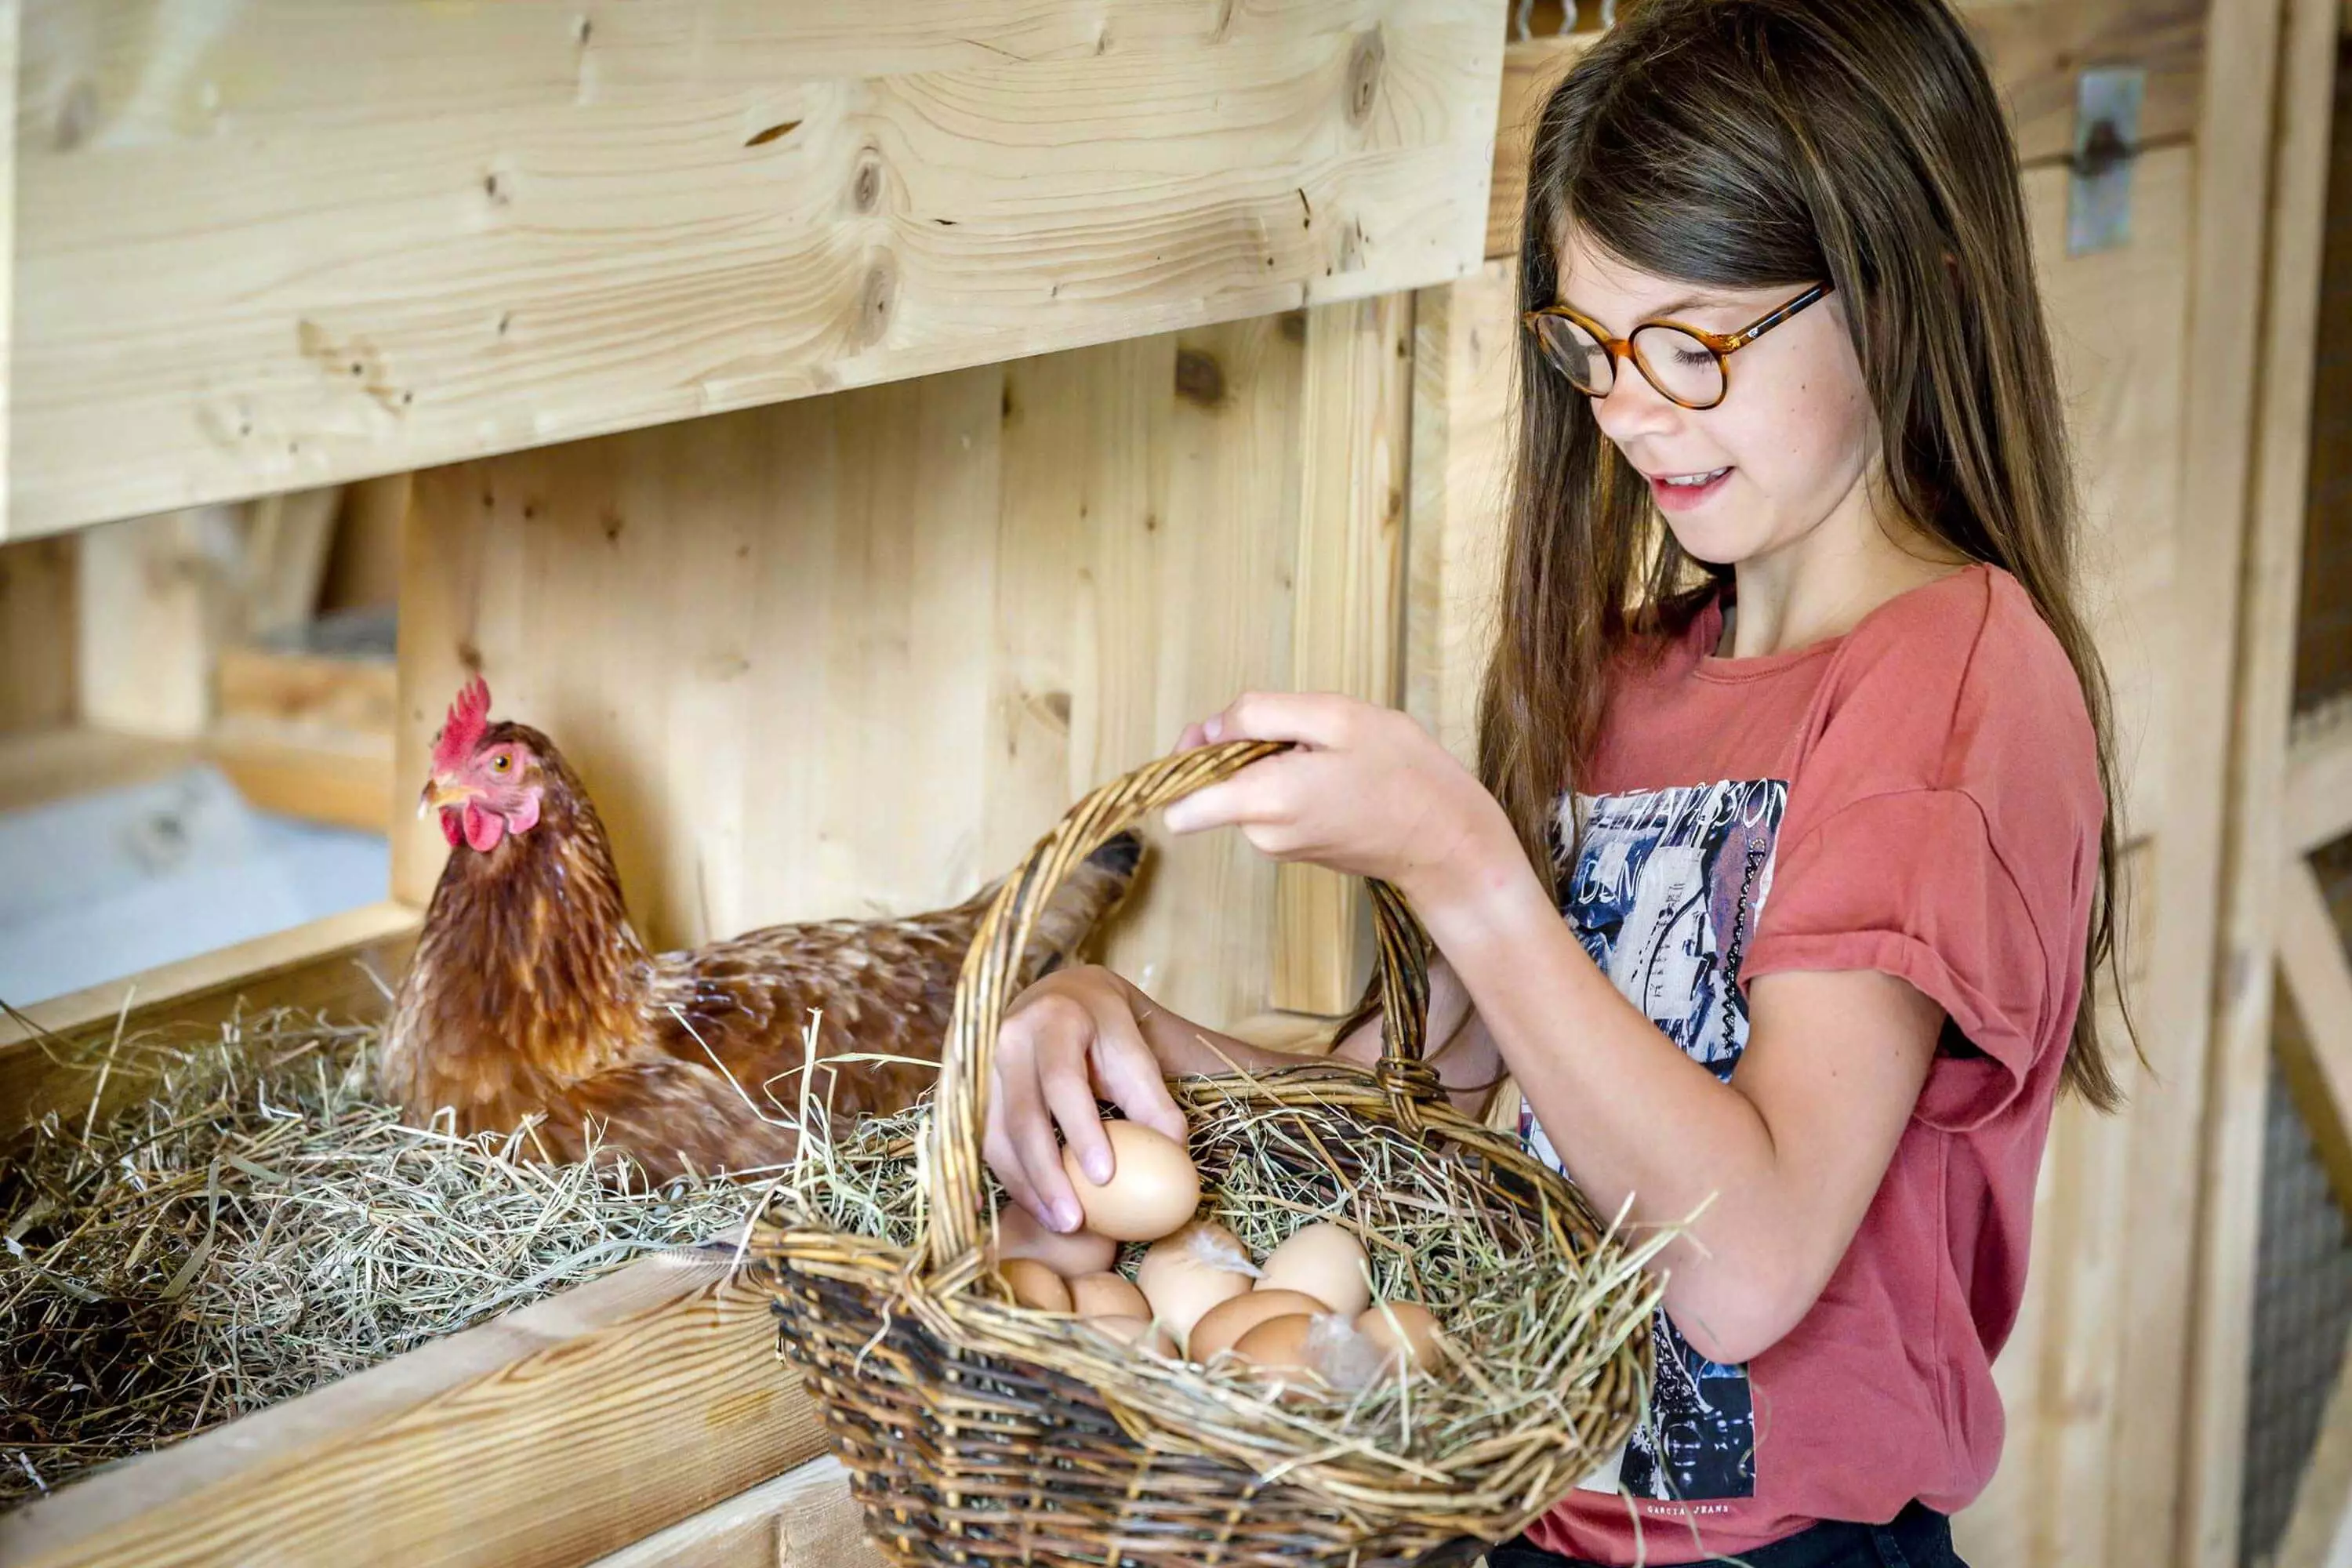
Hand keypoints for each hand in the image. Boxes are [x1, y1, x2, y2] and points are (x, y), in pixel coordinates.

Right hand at [985, 965, 1187, 1232]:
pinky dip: (1011, 1179)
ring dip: (1026, 1186)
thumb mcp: (1136, 1049)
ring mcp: (983, 1067)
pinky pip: (986, 1143)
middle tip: (1074, 1221)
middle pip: (1022, 1116)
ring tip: (1060, 1222)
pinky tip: (1035, 1208)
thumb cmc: (1106, 1029)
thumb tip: (1173, 1152)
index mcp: (1054, 1019)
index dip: (1082, 1130)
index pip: (1064, 1081)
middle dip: (1047, 1174)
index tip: (1105, 1177)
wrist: (1061, 997)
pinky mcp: (975, 1093)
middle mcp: (1009, 1040)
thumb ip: (1153, 1097)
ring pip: (996, 1135)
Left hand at [1166, 692, 1517, 901]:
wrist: (1446, 839)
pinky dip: (1292, 782)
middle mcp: (1262, 833)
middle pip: (1213, 784)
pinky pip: (1271, 805)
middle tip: (1302, 736)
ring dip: (1273, 763)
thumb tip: (1209, 729)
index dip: (1186, 759)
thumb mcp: (1334, 715)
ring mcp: (1278, 846)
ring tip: (1329, 756)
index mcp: (1265, 800)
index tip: (1213, 735)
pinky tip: (1336, 776)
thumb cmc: (1402, 771)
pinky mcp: (1295, 848)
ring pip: (1244, 791)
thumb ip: (1259, 714)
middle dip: (1244, 749)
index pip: (1180, 805)